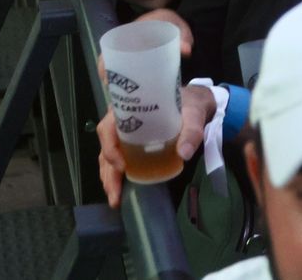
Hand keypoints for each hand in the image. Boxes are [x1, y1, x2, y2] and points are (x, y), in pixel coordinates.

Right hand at [96, 83, 211, 208]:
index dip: (110, 148)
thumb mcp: (193, 115)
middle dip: (108, 172)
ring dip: (109, 178)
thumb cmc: (189, 105)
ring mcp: (124, 133)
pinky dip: (116, 175)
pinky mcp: (130, 144)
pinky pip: (117, 159)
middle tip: (115, 194)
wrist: (194, 103)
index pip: (108, 128)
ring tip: (115, 198)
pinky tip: (120, 190)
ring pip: (108, 156)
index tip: (122, 166)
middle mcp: (121, 121)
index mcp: (129, 109)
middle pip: (106, 147)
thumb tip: (184, 153)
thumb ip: (191, 131)